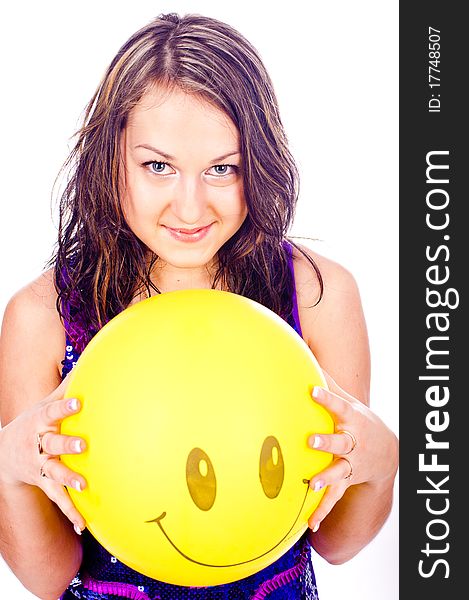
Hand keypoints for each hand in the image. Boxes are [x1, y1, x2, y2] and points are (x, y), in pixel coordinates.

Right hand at [0, 375, 86, 533]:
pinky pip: (57, 499)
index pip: (52, 412)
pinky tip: (82, 524)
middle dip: (66, 445)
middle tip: (82, 446)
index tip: (78, 402)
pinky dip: (69, 512)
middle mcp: (38, 445)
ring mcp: (40, 467)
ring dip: (68, 480)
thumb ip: (65, 388)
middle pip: (52, 445)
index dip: (64, 407)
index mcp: (40, 422)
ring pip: (54, 474)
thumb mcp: (43, 404)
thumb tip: (87, 363)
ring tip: (83, 485)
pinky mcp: (44, 484)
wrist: (4, 453)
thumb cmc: (33, 422)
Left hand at [306, 373, 397, 531]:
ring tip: (312, 485)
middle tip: (311, 441)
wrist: (386, 453)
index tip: (313, 390)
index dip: (326, 398)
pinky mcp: (346, 482)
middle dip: (327, 442)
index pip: (338, 405)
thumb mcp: (348, 401)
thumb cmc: (358, 421)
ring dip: (326, 479)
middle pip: (341, 442)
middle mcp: (352, 443)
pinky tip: (310, 524)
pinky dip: (323, 511)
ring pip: (339, 473)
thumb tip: (306, 359)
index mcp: (350, 420)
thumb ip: (328, 383)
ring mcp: (350, 465)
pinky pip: (334, 498)